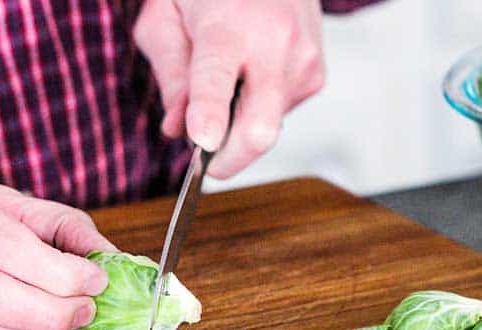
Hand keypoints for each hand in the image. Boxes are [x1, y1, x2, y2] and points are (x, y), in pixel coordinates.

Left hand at [133, 0, 324, 177]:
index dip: (210, 117)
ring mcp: (302, 60)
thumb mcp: (165, 16)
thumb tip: (177, 130)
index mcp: (227, 27)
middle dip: (228, 160)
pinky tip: (250, 74)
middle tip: (202, 161)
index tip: (203, 144)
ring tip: (228, 81)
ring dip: (238, 125)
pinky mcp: (316, 75)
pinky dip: (257, 109)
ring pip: (266, 130)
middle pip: (259, 130)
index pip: (217, 80)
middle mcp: (274, 43)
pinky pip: (278, 115)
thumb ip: (169, 73)